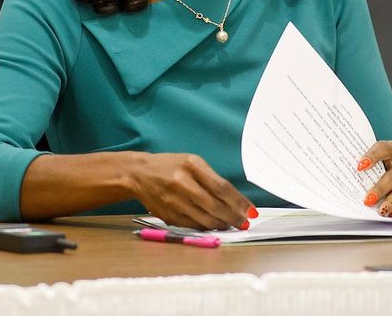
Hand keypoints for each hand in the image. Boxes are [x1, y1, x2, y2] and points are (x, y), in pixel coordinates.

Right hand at [129, 152, 255, 229]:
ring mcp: (174, 201)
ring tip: (232, 224)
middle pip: (215, 206)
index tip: (251, 211)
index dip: (239, 202)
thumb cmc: (171, 166)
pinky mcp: (168, 216)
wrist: (139, 174)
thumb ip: (212, 179)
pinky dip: (207, 228)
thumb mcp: (192, 163)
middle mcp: (182, 183)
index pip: (222, 188)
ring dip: (222, 225)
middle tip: (245, 222)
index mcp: (191, 165)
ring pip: (205, 220)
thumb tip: (235, 201)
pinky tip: (214, 226)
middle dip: (234, 217)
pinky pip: (193, 226)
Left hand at [357, 140, 391, 217]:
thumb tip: (342, 171)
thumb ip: (362, 163)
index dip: (372, 156)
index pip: (383, 149)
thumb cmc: (379, 161)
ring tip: (381, 210)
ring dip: (391, 202)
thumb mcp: (373, 156)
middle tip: (369, 198)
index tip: (360, 166)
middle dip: (381, 188)